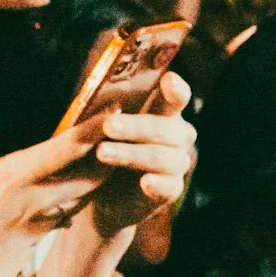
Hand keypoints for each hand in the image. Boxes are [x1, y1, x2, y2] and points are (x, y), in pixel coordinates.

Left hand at [81, 71, 197, 234]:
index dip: (175, 89)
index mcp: (163, 114)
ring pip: (165, 157)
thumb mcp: (99, 131)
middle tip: (109, 126)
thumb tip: (105, 107)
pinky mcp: (170, 190)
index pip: (176, 97)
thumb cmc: (102, 152)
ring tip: (102, 153)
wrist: (100, 197)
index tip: (168, 79)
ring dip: (133, 153)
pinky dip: (158, 184)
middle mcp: (176, 137)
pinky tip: (145, 182)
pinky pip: (169, 186)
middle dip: (138, 126)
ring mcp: (176, 164)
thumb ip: (104, 116)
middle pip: (168, 128)